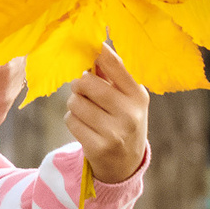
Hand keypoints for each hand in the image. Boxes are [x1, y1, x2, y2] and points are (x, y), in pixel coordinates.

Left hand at [66, 45, 149, 183]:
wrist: (126, 163)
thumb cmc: (121, 119)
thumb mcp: (126, 98)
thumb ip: (110, 75)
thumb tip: (90, 45)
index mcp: (138, 95)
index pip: (114, 63)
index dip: (95, 51)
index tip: (84, 45)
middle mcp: (130, 113)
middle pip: (86, 82)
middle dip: (78, 85)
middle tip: (83, 91)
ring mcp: (115, 132)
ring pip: (75, 102)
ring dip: (74, 105)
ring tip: (86, 112)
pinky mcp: (99, 147)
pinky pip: (70, 121)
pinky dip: (72, 120)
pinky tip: (85, 127)